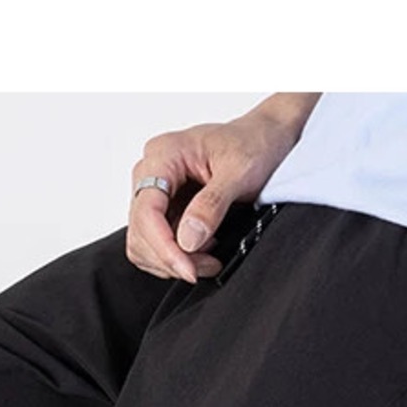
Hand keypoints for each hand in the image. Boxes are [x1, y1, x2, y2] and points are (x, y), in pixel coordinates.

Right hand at [126, 95, 315, 283]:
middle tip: (206, 267)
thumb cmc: (254, 143)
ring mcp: (156, 192)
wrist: (266, 137)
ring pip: (144, 243)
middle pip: (140, 232)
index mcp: (163, 155)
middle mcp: (151, 173)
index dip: (164, 247)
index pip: (146, 211)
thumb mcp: (240, 170)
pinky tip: (203, 250)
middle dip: (171, 258)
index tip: (189, 269)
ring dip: (173, 261)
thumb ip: (212, 204)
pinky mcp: (165, 208)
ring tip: (208, 259)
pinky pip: (157, 243)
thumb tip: (187, 239)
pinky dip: (178, 256)